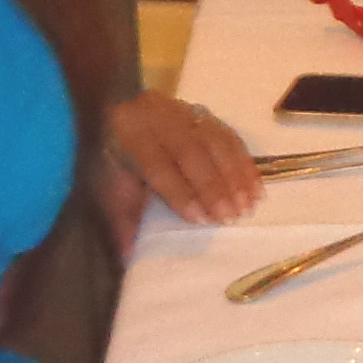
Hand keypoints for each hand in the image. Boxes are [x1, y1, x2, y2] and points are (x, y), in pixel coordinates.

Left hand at [104, 93, 261, 225]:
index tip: (199, 218)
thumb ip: (121, 216)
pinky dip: (245, 163)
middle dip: (213, 185)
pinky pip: (230, 136)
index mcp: (129, 133)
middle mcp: (158, 117)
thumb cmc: (112, 156)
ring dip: (235, 175)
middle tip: (230, 216)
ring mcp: (184, 112)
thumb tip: (129, 254)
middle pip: (190, 150)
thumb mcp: (106, 184)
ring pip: (215, 140)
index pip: (156, 162)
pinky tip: (256, 188)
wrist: (114, 107)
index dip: (179, 191)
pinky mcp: (205, 115)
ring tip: (248, 205)